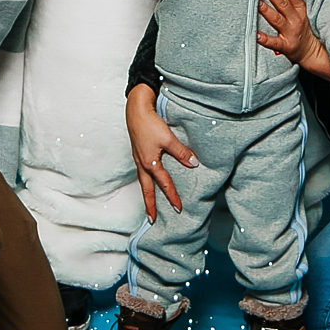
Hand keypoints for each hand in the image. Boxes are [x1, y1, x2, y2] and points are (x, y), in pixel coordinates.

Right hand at [126, 83, 197, 221]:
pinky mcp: (137, 153)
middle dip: (150, 205)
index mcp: (150, 163)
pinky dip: (145, 181)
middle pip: (146, 189)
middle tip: (152, 219)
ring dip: (146, 194)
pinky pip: (142, 172)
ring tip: (149, 203)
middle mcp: (142, 164)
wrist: (135, 110)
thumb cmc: (150, 124)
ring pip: (142, 182)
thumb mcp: (168, 138)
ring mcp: (138, 159)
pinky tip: (149, 179)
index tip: (179, 208)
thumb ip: (181, 152)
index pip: (164, 184)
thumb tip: (194, 164)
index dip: (172, 197)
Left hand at [258, 0, 326, 73]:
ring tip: (257, 2)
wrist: (312, 52)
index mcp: (300, 10)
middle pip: (283, 4)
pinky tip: (256, 35)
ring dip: (267, 10)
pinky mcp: (285, 46)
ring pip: (277, 20)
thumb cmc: (302, 29)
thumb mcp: (301, 12)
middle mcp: (295, 20)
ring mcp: (290, 33)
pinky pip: (274, 42)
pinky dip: (265, 39)